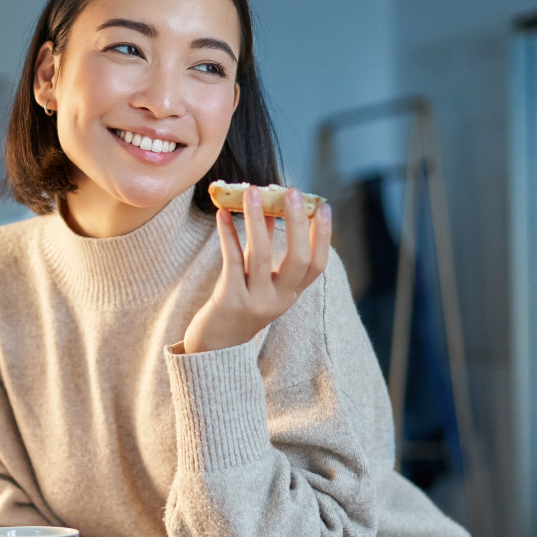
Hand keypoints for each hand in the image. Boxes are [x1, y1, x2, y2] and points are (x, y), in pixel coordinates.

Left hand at [183, 186, 330, 352]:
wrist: (213, 345)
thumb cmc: (237, 305)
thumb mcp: (258, 280)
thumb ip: (263, 249)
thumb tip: (267, 207)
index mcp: (291, 294)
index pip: (317, 264)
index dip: (323, 236)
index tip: (323, 206)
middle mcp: (279, 300)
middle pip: (297, 259)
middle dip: (296, 224)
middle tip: (291, 192)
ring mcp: (255, 302)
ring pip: (260, 255)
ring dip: (256, 220)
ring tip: (252, 191)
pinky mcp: (230, 300)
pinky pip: (231, 261)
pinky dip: (228, 234)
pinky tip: (222, 214)